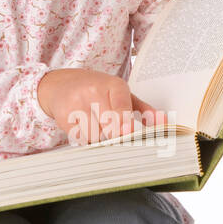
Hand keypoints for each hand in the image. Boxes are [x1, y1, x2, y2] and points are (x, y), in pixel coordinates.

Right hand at [37, 67, 167, 145]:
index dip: (124, 119)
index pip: (120, 105)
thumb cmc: (95, 89)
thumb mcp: (120, 93)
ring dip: (100, 137)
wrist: (59, 85)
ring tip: (96, 123)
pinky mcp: (64, 117)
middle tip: (115, 132)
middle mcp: (93, 91)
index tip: (127, 130)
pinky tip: (84, 126)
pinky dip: (87, 138)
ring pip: (97, 135)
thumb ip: (142, 109)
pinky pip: (82, 139)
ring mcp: (77, 104)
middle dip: (115, 134)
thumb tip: (162, 122)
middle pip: (110, 125)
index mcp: (112, 84)